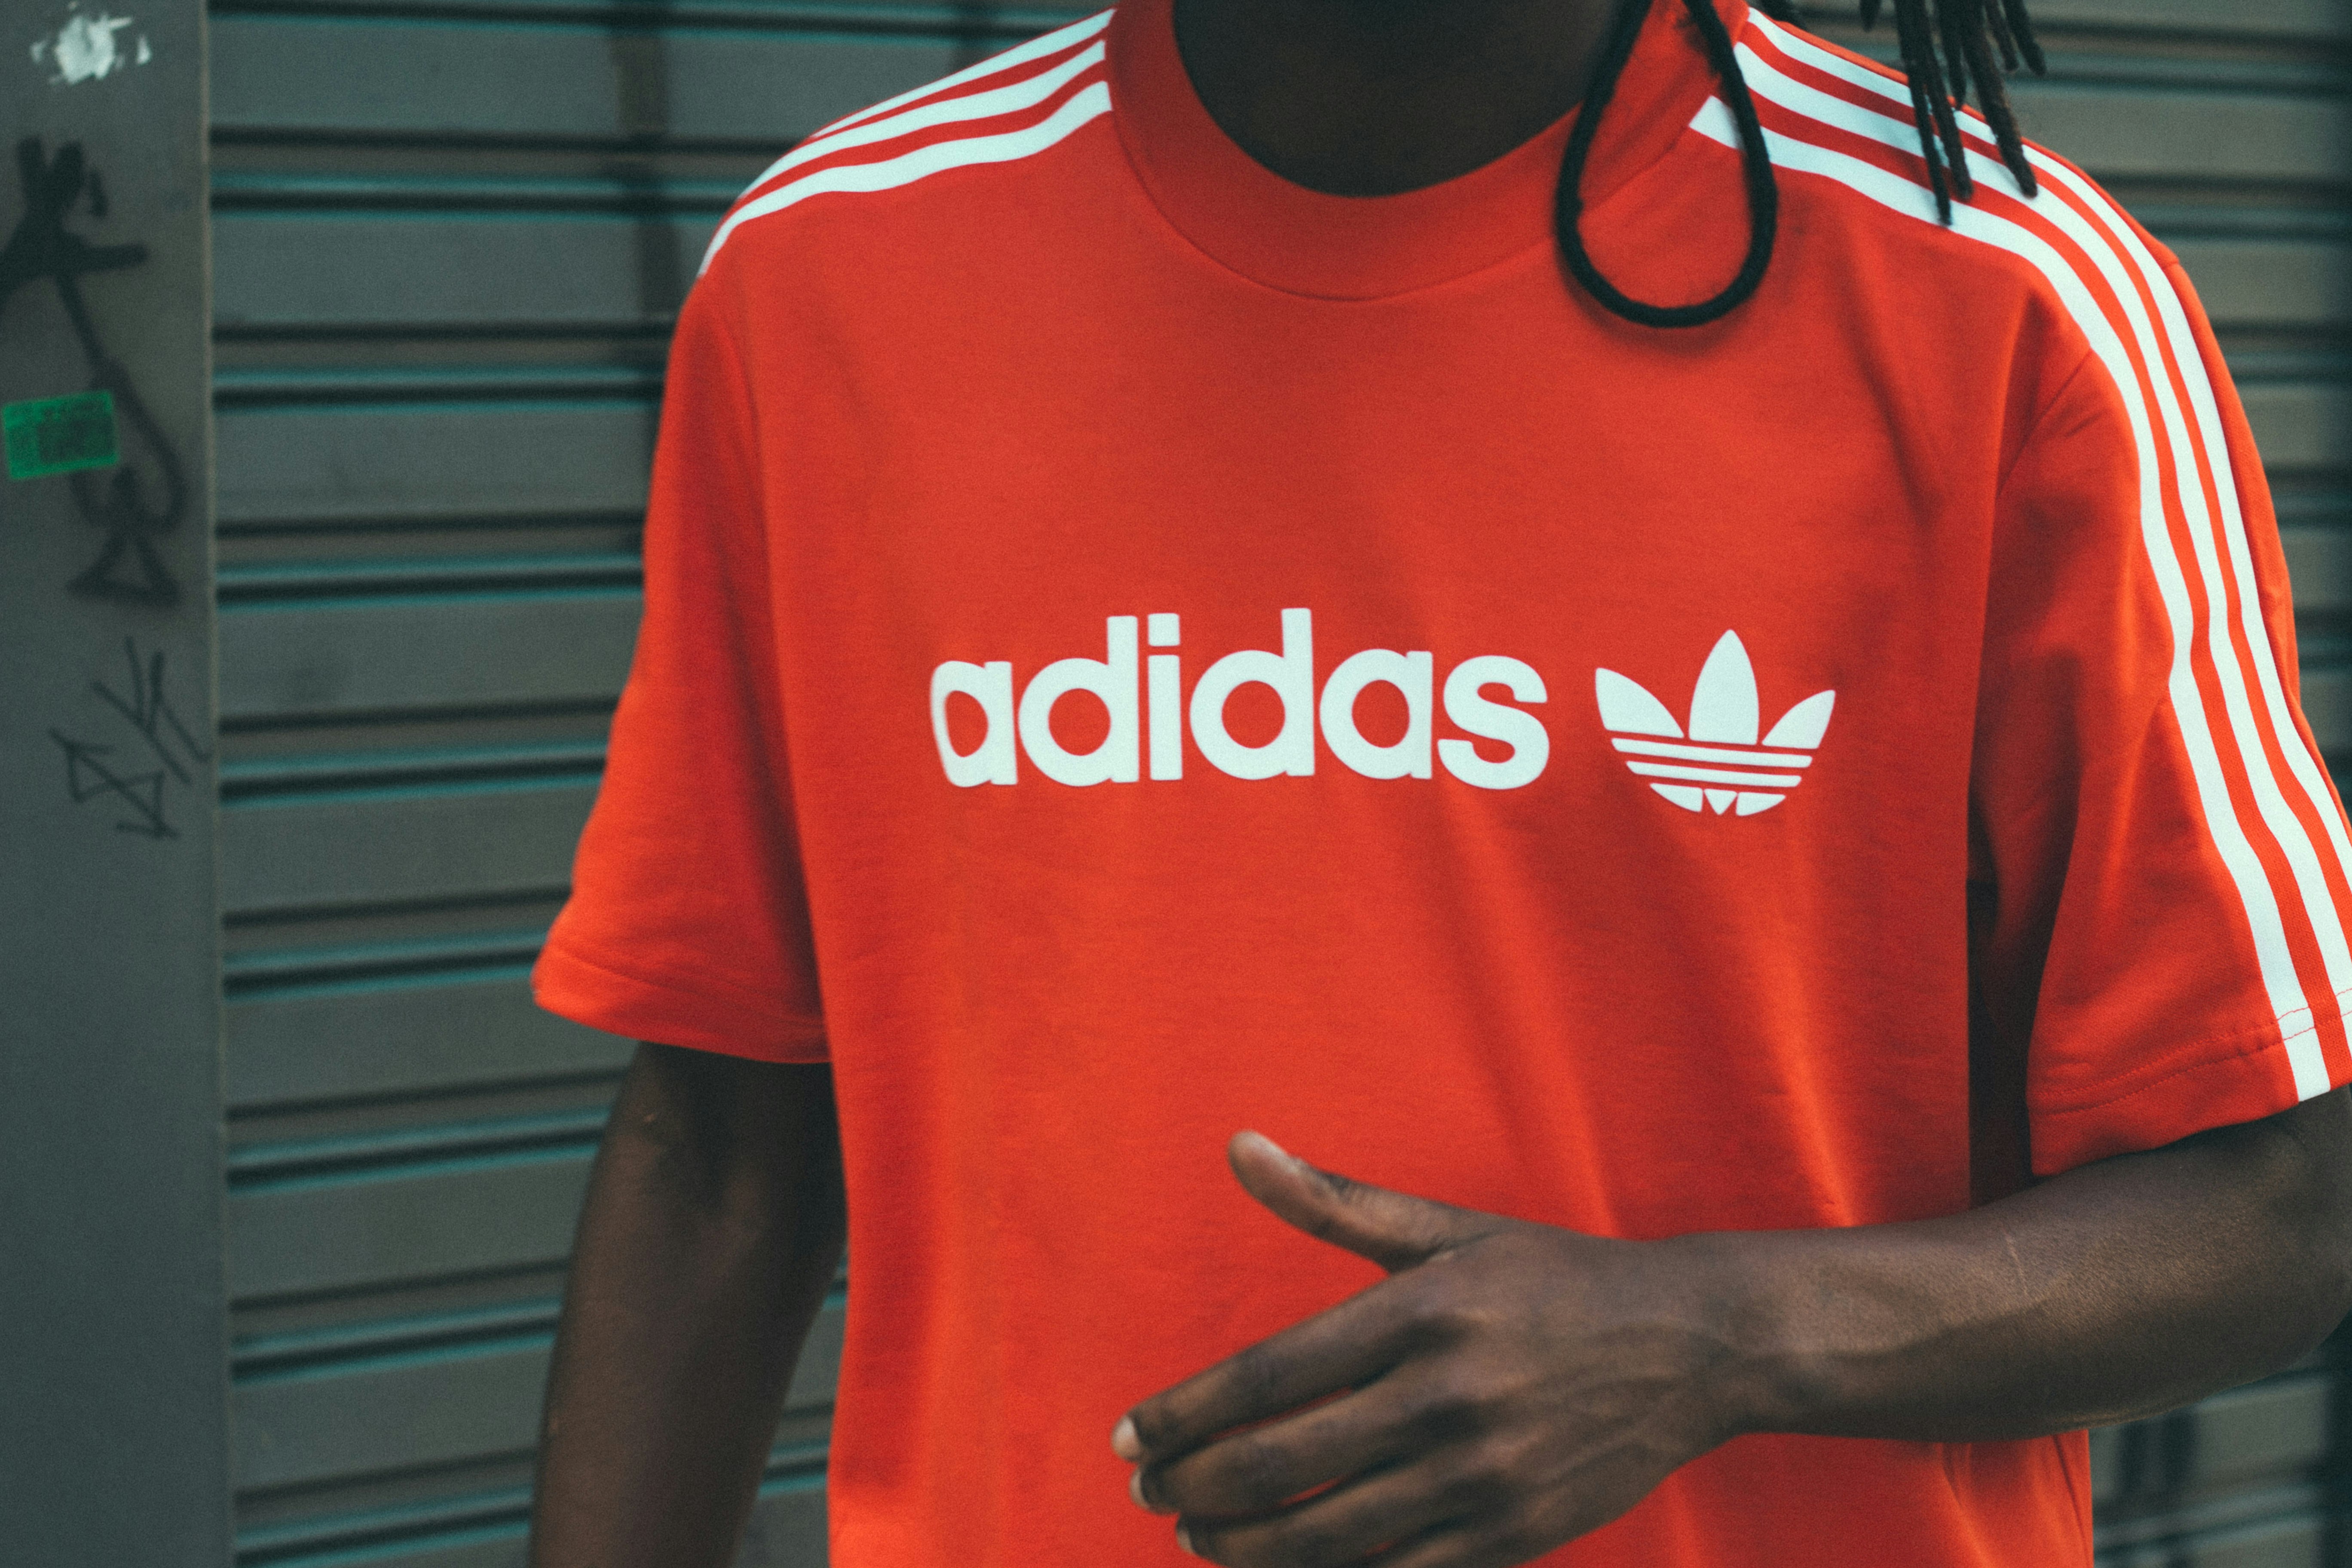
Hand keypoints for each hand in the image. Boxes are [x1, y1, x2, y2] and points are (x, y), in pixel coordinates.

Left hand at [1111, 1132, 1747, 1567]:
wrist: (1692, 1345)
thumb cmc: (1551, 1279)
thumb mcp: (1447, 1229)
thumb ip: (1335, 1201)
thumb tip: (1237, 1146)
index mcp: (1420, 1313)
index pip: (1269, 1375)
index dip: (1186, 1413)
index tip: (1128, 1436)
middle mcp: (1445, 1395)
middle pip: (1285, 1461)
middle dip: (1196, 1485)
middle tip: (1147, 1491)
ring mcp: (1482, 1472)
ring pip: (1330, 1533)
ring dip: (1244, 1544)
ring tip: (1195, 1536)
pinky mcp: (1514, 1532)